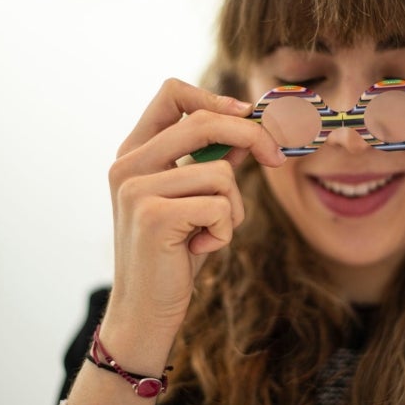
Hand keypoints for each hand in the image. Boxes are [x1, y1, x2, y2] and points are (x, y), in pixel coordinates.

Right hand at [104, 78, 284, 335]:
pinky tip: (200, 249)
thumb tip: (251, 127)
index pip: (171, 94)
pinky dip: (225, 231)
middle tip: (276, 159)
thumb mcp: (194, 199)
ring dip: (233, 207)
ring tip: (210, 232)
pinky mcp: (153, 215)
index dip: (214, 96)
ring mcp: (136, 188)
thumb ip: (214, 160)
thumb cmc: (174, 252)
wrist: (145, 310)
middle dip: (252, 137)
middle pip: (204, 122)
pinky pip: (220, 206)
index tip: (247, 112)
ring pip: (220, 172)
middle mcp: (127, 164)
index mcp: (133, 152)